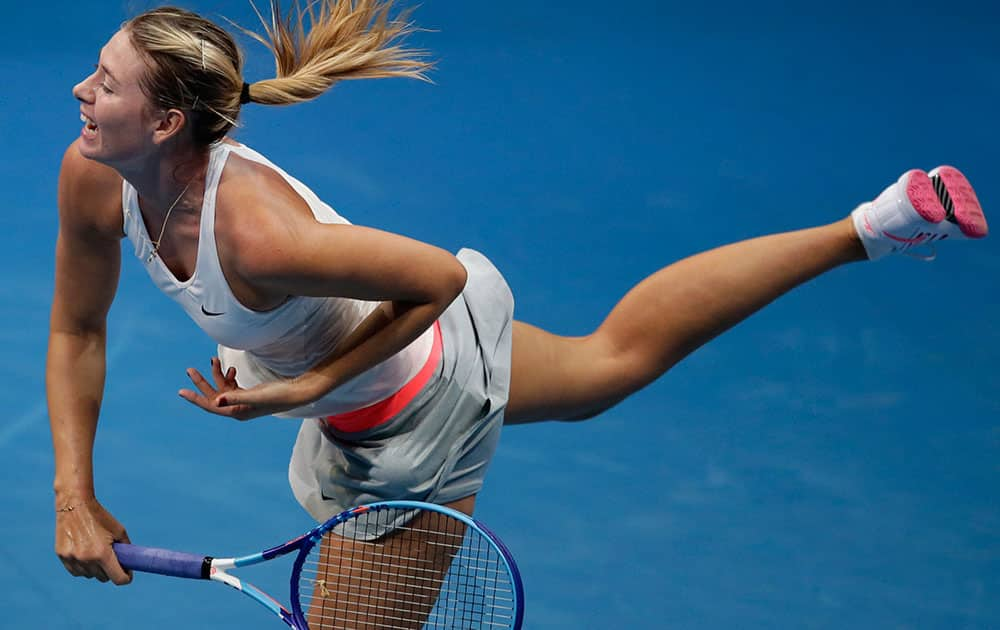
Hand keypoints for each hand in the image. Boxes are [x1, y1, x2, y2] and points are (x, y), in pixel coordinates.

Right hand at [55, 497, 131, 584]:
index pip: (117, 578)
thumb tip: (131, 564)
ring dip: (96, 569)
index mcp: (102, 553)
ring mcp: (72, 559)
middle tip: (112, 559)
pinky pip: (76, 571)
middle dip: (110, 571)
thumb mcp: (119, 531)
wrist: (75, 505)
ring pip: (89, 575)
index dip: (126, 578)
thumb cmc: (100, 517)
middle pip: (103, 578)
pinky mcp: (62, 556)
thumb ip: (126, 549)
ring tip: (97, 552)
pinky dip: (83, 567)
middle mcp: (86, 559)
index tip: (128, 574)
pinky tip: (85, 554)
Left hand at [179, 357, 316, 419]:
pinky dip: (229, 376)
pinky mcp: (249, 394)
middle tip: (190, 369)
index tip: (181, 391)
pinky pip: (232, 386)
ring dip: (217, 375)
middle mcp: (238, 409)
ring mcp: (243, 402)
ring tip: (212, 360)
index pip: (211, 406)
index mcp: (237, 412)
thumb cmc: (278, 396)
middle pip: (214, 396)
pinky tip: (231, 368)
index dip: (196, 398)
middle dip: (202, 382)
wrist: (297, 393)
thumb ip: (235, 398)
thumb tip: (216, 401)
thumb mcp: (255, 396)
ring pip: (223, 388)